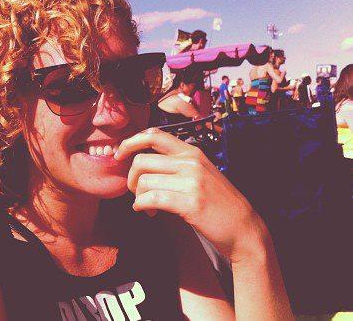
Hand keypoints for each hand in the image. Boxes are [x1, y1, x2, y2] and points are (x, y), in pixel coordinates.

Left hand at [114, 128, 267, 262]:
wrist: (245, 229)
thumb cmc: (218, 203)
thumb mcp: (201, 173)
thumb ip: (176, 164)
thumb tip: (141, 163)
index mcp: (192, 152)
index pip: (154, 135)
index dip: (131, 142)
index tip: (119, 154)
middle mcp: (191, 162)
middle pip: (141, 161)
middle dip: (131, 179)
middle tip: (136, 192)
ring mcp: (192, 182)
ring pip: (144, 181)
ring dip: (138, 197)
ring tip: (147, 207)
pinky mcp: (190, 203)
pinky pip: (151, 198)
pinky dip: (141, 206)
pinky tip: (146, 211)